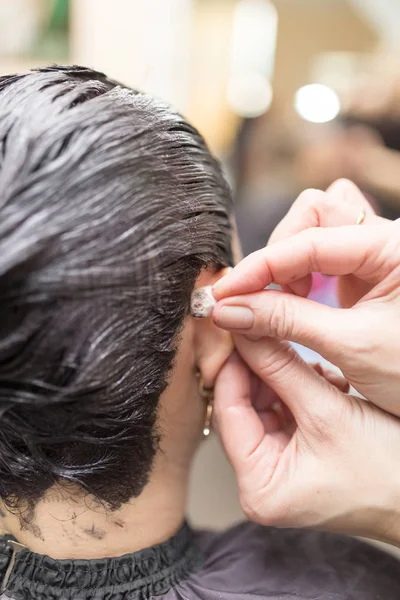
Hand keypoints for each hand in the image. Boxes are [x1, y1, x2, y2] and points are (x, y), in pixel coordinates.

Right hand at [213, 180, 399, 416]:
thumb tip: (229, 310)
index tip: (226, 294)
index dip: (261, 266)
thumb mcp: (353, 347)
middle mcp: (385, 241)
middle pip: (313, 215)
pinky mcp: (364, 277)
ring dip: (287, 264)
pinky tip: (291, 304)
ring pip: (314, 232)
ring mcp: (374, 257)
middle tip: (257, 300)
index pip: (310, 239)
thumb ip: (287, 322)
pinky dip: (298, 278)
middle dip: (278, 256)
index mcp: (395, 246)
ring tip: (278, 305)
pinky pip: (321, 259)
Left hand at [214, 344, 399, 545]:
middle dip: (265, 372)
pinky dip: (302, 393)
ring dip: (288, 380)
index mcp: (258, 486)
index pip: (228, 413)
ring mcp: (279, 470)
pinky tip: (326, 383)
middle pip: (245, 408)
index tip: (236, 332)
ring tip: (317, 368)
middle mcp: (261, 482)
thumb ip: (281, 367)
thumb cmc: (384, 471)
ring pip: (266, 406)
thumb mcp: (326, 411)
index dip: (232, 366)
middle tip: (272, 337)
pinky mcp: (297, 458)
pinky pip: (286, 414)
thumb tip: (245, 333)